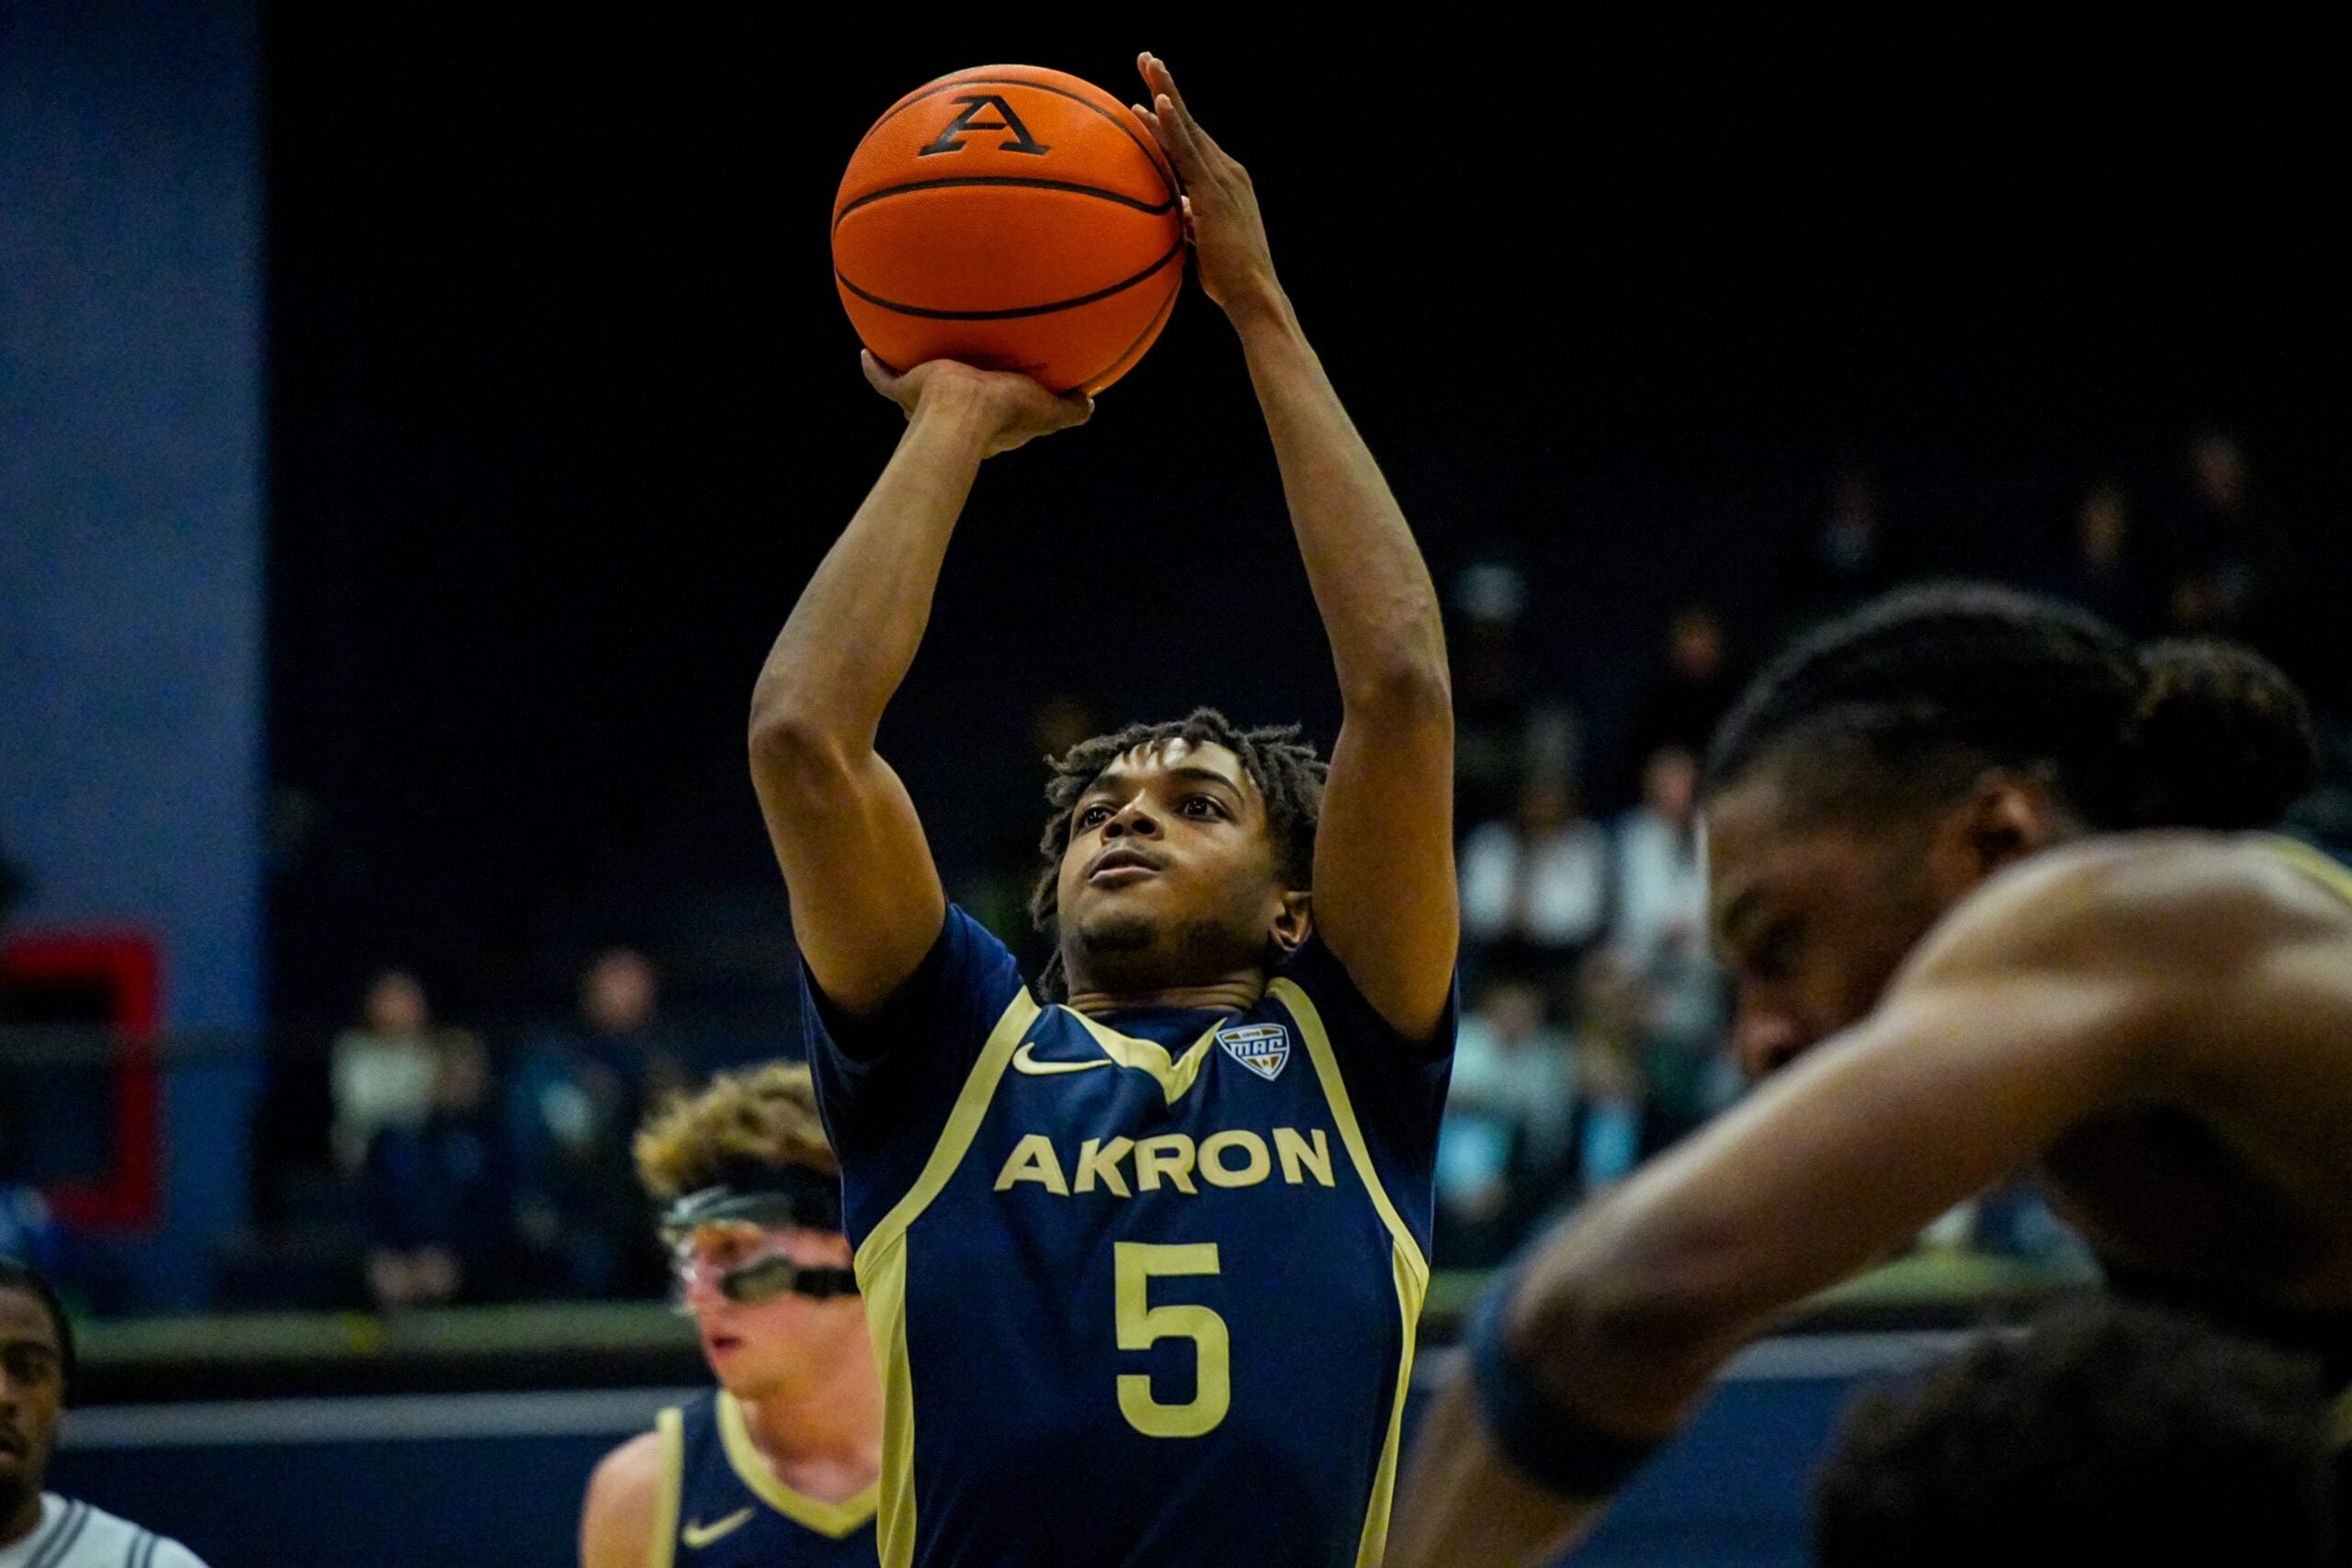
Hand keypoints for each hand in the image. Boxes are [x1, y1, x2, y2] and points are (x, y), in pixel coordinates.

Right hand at [862, 352, 1092, 456]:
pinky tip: (866, 353)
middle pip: (956, 403)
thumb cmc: (1003, 412)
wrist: (960, 411)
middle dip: (959, 389)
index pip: (997, 415)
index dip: (1003, 405)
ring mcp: (926, 407)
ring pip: (919, 390)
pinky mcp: (905, 391)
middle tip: (963, 369)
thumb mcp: (1046, 410)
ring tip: (917, 354)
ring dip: (916, 378)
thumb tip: (1091, 404)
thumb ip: (1069, 411)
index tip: (1006, 390)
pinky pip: (884, 379)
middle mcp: (956, 417)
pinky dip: (875, 368)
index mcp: (990, 423)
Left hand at [1133, 52, 1277, 313]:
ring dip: (1167, 92)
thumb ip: (1193, 220)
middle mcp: (1227, 171)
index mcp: (1224, 181)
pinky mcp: (1213, 192)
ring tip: (1148, 63)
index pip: (1191, 141)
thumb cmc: (1230, 278)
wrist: (1254, 294)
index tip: (1152, 92)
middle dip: (1167, 87)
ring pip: (1187, 127)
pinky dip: (1174, 125)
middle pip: (1189, 122)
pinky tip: (1160, 103)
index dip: (1171, 115)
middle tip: (1146, 57)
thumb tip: (1180, 210)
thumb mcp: (1206, 242)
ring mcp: (1221, 178)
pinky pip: (1187, 152)